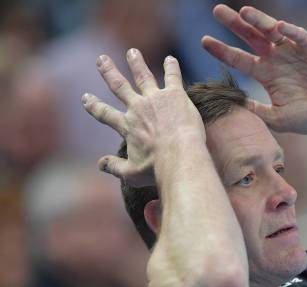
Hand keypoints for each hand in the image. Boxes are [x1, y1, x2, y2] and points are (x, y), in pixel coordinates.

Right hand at [82, 49, 204, 186]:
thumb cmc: (157, 169)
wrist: (179, 157)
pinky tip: (171, 59)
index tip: (85, 97)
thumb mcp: (131, 174)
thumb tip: (99, 165)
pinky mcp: (175, 95)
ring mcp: (156, 99)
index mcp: (127, 127)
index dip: (94, 105)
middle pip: (119, 86)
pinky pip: (172, 77)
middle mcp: (138, 109)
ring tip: (133, 52)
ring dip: (137, 63)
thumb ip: (114, 168)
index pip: (105, 114)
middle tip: (102, 59)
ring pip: (143, 76)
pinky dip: (171, 67)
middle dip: (109, 72)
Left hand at [202, 4, 306, 134]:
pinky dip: (291, 31)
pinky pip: (299, 36)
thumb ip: (257, 111)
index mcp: (266, 74)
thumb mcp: (278, 118)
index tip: (204, 41)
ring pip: (272, 31)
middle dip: (235, 24)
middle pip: (251, 37)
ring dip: (259, 21)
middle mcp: (277, 58)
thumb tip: (233, 104)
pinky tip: (280, 27)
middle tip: (217, 11)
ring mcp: (294, 51)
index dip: (222, 50)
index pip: (239, 59)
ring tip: (244, 13)